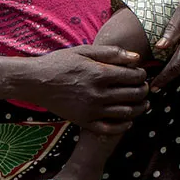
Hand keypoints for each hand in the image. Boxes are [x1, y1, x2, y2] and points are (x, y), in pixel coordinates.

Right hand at [21, 44, 149, 134]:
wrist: (35, 82)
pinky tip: (128, 120)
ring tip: (142, 103)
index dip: (142, 75)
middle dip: (144, 90)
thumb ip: (111, 53)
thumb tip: (137, 58)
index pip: (134, 76)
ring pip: (127, 113)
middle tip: (144, 87)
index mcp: (99, 74)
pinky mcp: (84, 121)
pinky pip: (110, 128)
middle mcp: (98, 93)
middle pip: (134, 95)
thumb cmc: (59, 63)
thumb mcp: (83, 51)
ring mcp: (91, 110)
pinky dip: (124, 125)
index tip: (141, 74)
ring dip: (140, 108)